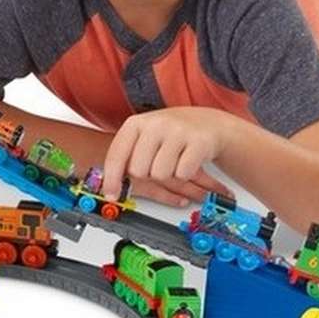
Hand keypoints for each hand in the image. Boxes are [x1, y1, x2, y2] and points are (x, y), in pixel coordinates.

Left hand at [105, 109, 229, 207]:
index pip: (116, 156)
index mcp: (136, 123)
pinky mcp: (198, 142)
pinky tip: (187, 160)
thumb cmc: (171, 134)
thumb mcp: (144, 137)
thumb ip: (126, 156)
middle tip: (157, 165)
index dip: (112, 179)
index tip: (111, 194)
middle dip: (147, 175)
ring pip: (160, 174)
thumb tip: (110, 185)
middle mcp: (155, 124)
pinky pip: (182, 174)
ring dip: (167, 175)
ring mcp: (177, 131)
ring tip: (173, 161)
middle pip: (138, 170)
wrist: (209, 123)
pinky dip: (184, 173)